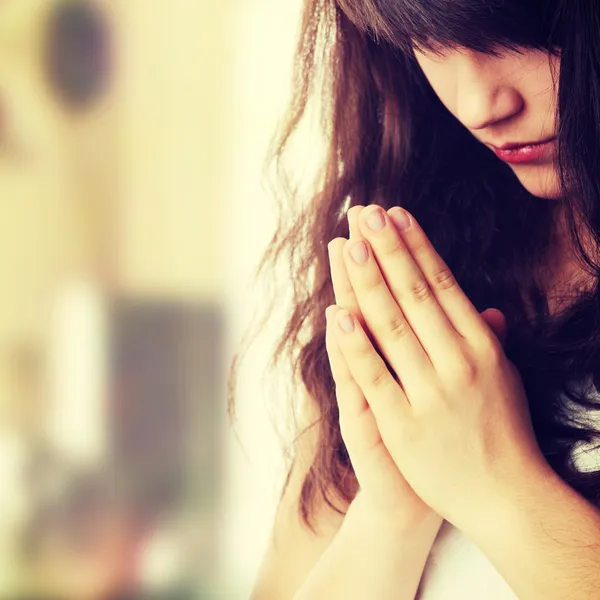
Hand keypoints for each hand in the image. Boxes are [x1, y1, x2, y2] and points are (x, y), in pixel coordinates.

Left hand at [326, 204, 546, 528]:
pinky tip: (337, 313)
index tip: (395, 214)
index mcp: (481, 346)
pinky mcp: (403, 426)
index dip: (416, 246)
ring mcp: (430, 394)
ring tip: (348, 244)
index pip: (442, 284)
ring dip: (369, 283)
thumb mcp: (501, 378)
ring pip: (392, 327)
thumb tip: (486, 307)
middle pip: (414, 295)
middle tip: (365, 212)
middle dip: (388, 249)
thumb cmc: (501, 430)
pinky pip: (374, 378)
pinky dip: (354, 345)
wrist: (505, 497)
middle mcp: (458, 362)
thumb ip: (489, 340)